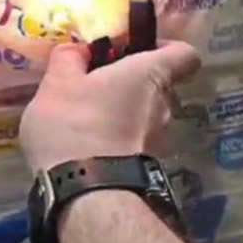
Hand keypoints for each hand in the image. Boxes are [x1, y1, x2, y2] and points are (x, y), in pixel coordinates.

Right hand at [19, 41, 200, 172]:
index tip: (135, 49)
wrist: (87, 195)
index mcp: (151, 75)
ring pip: (145, 115)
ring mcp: (160, 139)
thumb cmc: (74, 125)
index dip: (166, 47)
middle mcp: (164, 105)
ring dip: (122, 113)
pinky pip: (135, 142)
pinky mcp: (148, 167)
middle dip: (130, 82)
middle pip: (158, 84)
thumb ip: (69, 59)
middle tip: (95, 84)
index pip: (185, 55)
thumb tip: (79, 50)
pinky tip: (87, 146)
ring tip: (85, 119)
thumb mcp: (57, 83)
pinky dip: (117, 139)